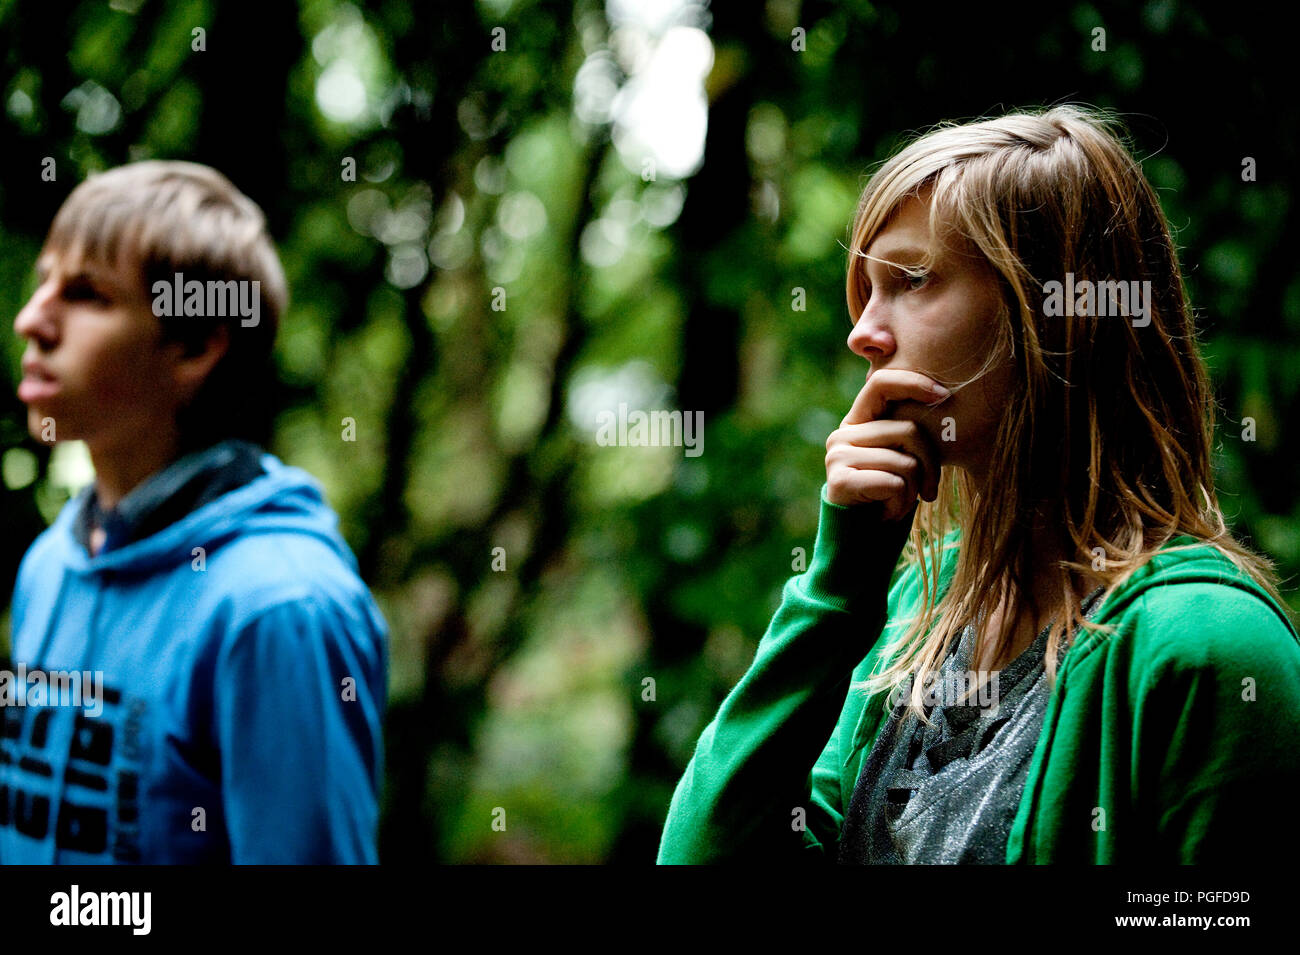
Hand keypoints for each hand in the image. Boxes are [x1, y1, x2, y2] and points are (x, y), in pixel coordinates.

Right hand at [824, 369, 948, 520]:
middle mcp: (842, 434)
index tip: (944, 395)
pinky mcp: (840, 480)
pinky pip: (894, 483)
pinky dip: (900, 504)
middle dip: (930, 465)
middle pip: (908, 430)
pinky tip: (886, 513)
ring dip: (913, 491)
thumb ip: (907, 434)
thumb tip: (944, 399)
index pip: (881, 383)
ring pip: (906, 461)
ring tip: (897, 505)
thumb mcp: (899, 460)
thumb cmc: (887, 500)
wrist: (859, 544)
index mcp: (857, 423)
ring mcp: (837, 456)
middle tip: (928, 491)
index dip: (913, 383)